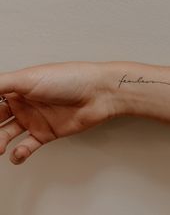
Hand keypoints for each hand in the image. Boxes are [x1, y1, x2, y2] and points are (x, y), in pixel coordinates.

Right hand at [0, 61, 115, 164]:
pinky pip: (27, 146)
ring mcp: (35, 118)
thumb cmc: (69, 79)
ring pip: (7, 133)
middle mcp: (25, 102)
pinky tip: (18, 153)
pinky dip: (20, 153)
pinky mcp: (46, 133)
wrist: (97, 94)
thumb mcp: (28, 78)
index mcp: (18, 86)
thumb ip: (1, 84)